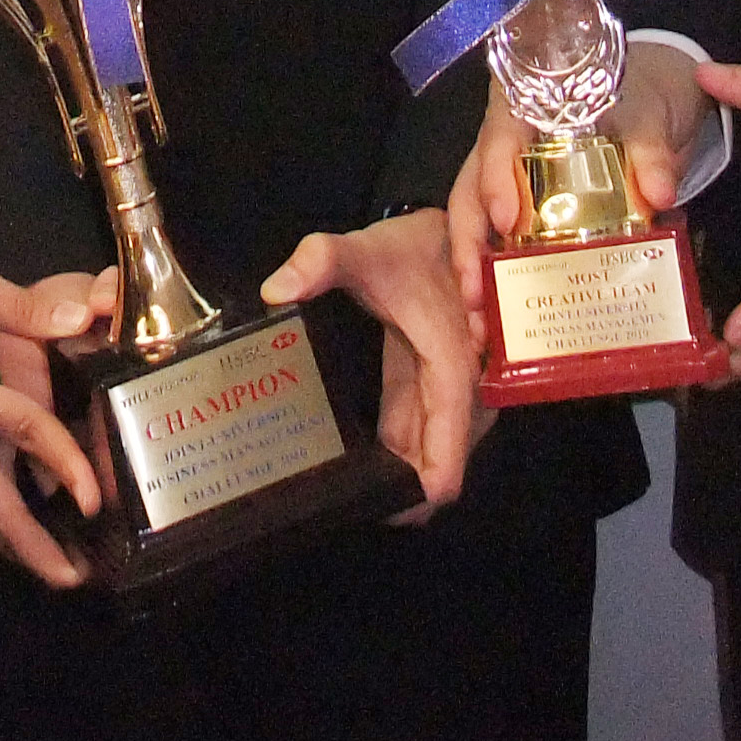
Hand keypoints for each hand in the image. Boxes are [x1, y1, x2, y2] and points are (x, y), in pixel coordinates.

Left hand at [263, 210, 489, 516]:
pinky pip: (426, 440)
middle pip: (441, 466)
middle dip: (406, 492)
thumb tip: (274, 291)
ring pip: (434, 457)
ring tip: (350, 492)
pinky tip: (363, 468)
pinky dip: (402, 458)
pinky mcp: (441, 394)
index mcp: (453, 365)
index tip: (397, 506)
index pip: (449, 449)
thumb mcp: (365, 250)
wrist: (449, 234)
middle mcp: (466, 391)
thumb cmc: (410, 249)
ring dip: (403, 478)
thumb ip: (321, 260)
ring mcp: (456, 397)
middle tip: (351, 504)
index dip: (424, 487)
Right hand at [450, 40, 706, 319]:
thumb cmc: (641, 95)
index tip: (508, 223)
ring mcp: (512, 180)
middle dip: (468, 245)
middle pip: (470, 190)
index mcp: (527, 104)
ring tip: (481, 325)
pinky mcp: (529, 211)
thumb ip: (652, 148)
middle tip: (474, 296)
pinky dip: (501, 280)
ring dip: (476, 273)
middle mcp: (506, 143)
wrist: (656, 101)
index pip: (499, 135)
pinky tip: (502, 322)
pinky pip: (504, 243)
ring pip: (478, 222)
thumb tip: (660, 191)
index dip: (496, 178)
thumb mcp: (651, 113)